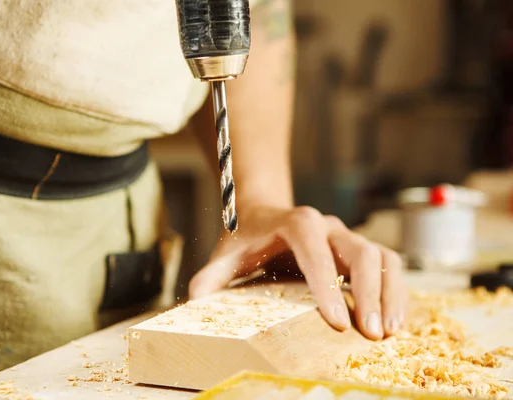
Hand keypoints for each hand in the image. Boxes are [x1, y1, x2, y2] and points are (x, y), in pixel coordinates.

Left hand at [188, 205, 407, 339]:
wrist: (264, 214)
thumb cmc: (246, 238)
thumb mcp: (227, 254)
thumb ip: (211, 274)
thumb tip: (197, 299)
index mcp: (296, 223)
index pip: (315, 251)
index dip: (328, 286)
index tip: (337, 322)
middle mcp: (327, 226)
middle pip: (359, 251)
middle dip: (368, 293)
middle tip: (370, 333)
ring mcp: (346, 236)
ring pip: (381, 257)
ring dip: (390, 294)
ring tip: (389, 332)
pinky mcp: (358, 249)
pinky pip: (387, 265)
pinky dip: (395, 291)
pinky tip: (395, 322)